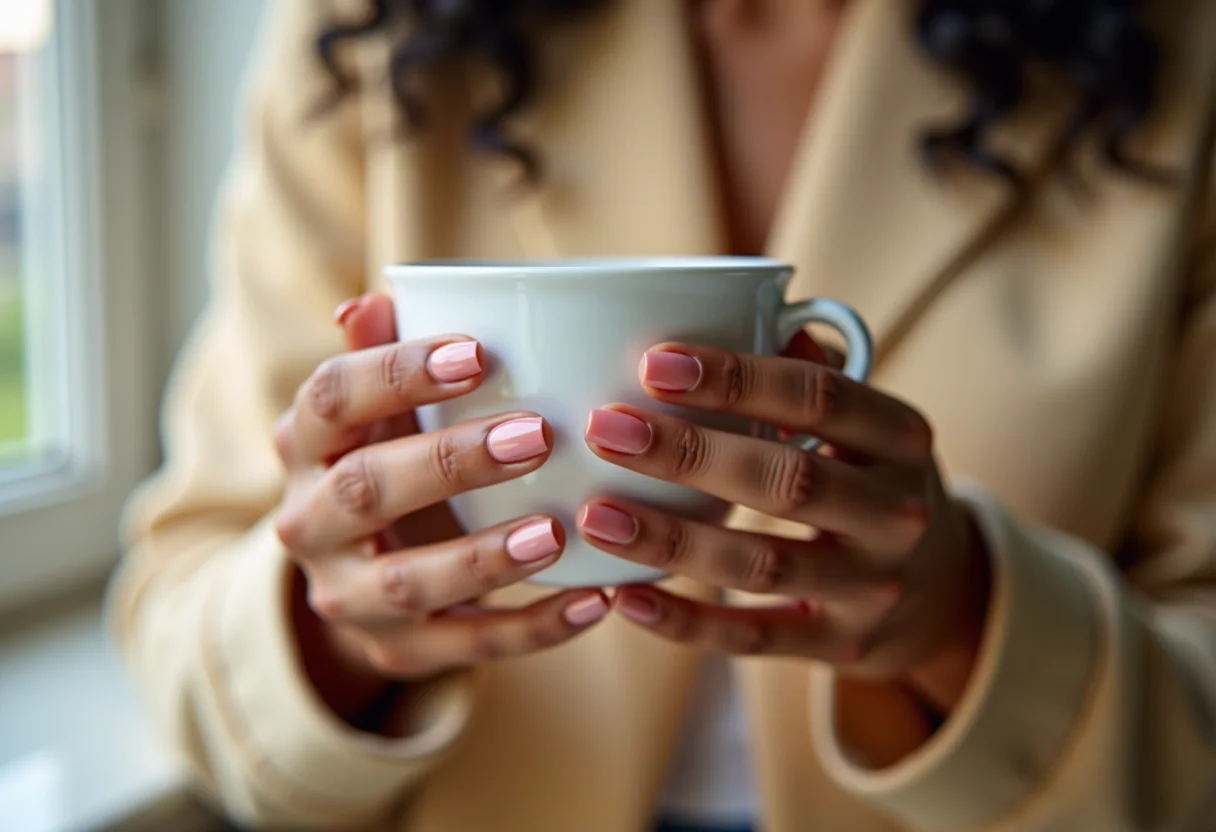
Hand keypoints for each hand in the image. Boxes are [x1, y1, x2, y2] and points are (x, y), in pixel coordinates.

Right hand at [273, 293, 607, 723]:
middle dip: (450, 462)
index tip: (477, 351)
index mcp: (304, 444)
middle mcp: (308, 522)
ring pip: (408, 582)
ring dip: (484, 557)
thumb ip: (384, 353)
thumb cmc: (386, 454)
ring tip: (557, 530)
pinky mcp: (396, 649)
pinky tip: (594, 600)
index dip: (396, 373)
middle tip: (537, 434)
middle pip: (364, 490)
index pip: (331, 399)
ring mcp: (349, 595)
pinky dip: (533, 630)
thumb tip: (378, 298)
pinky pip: (466, 647)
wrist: (358, 570)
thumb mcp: (378, 406)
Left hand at [576, 339, 989, 712]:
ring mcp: (874, 588)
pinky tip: (626, 598)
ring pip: (763, 565)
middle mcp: (897, 513)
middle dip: (689, 454)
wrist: (941, 594)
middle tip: (606, 429)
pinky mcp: (843, 645)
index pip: (819, 397)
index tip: (653, 362)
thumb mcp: (871, 426)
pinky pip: (755, 639)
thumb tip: (753, 310)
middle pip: (788, 480)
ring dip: (673, 540)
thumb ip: (815, 373)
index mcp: (902, 438)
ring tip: (596, 515)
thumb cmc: (874, 482)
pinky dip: (688, 623)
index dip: (737, 379)